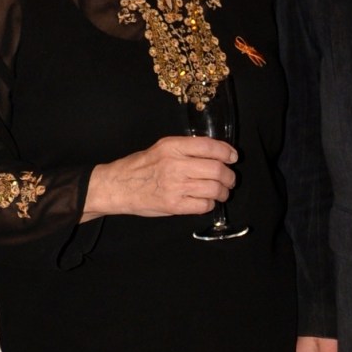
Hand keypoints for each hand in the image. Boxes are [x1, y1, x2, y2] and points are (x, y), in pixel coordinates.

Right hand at [82, 136, 236, 219]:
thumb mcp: (161, 148)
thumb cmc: (140, 167)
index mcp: (172, 146)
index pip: (210, 146)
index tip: (233, 157)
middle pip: (217, 169)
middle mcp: (175, 164)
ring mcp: (175, 186)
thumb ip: (186, 149)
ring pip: (214, 189)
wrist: (117, 186)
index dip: (227, 152)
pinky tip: (205, 201)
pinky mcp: (174, 205)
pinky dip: (210, 204)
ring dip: (223, 192)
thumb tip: (215, 152)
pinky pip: (204, 205)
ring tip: (221, 193)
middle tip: (229, 180)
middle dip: (229, 176)